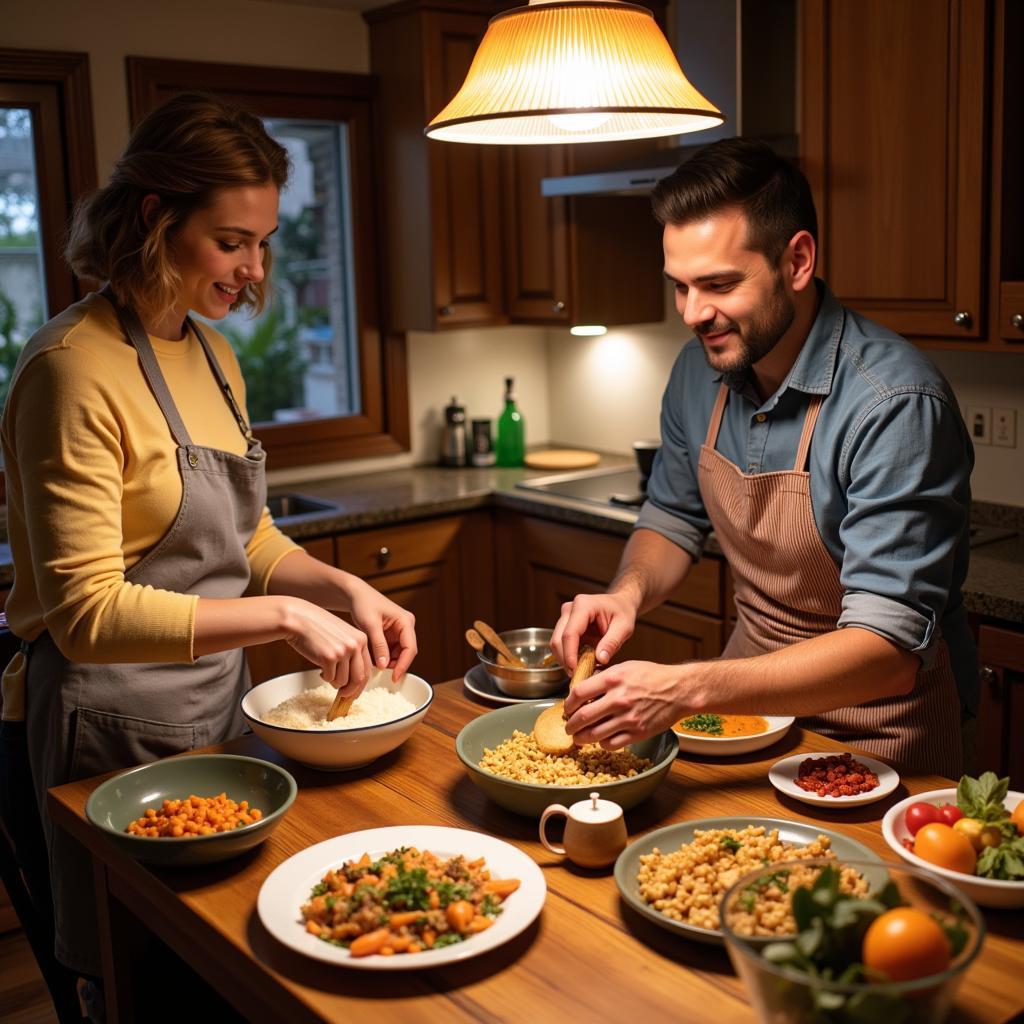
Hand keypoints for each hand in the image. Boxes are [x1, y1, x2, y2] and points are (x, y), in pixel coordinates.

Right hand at [279, 598, 373, 697]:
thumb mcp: (343, 635)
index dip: (362, 684)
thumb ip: (353, 652)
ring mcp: (343, 651)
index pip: (368, 668)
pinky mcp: (329, 657)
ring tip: (327, 673)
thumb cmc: (319, 628)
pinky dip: (325, 678)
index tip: (356, 691)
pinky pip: (330, 678)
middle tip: (344, 695)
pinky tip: (320, 669)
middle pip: (359, 678)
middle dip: (351, 690)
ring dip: (334, 682)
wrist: (299, 619)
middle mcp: (355, 645)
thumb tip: (356, 679)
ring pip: (343, 681)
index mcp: (362, 639)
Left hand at [346, 579, 417, 681]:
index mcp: (406, 621)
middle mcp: (406, 627)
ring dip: (386, 661)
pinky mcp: (391, 634)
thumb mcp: (370, 625)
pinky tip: (371, 656)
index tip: (394, 678)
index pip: (410, 648)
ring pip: (397, 653)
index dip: (403, 665)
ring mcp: (399, 631)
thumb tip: (384, 666)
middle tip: (379, 673)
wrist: (355, 595)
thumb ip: (379, 645)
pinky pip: (390, 650)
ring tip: (372, 662)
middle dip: (394, 664)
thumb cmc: (364, 604)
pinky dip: (381, 656)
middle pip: (406, 652)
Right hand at [550, 591, 637, 671]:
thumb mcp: (624, 627)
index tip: (575, 670)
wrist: (620, 603)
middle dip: (565, 660)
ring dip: (565, 659)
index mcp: (583, 605)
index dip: (570, 654)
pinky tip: (580, 663)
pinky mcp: (565, 625)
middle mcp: (570, 609)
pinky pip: (562, 644)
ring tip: (580, 671)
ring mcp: (565, 616)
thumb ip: (612, 642)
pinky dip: (568, 656)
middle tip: (578, 675)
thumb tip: (601, 659)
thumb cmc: (622, 611)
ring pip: (556, 643)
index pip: (570, 634)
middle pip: (558, 639)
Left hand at [563, 660, 687, 749]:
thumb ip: (604, 677)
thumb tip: (583, 689)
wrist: (679, 690)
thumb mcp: (625, 667)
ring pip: (594, 734)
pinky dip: (602, 744)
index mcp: (613, 679)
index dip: (568, 703)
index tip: (567, 708)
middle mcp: (618, 699)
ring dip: (581, 738)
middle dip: (571, 725)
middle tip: (568, 727)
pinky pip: (611, 744)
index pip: (579, 693)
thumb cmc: (653, 676)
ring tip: (579, 738)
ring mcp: (628, 718)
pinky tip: (601, 740)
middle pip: (583, 717)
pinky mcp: (638, 733)